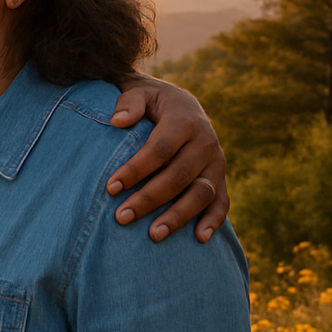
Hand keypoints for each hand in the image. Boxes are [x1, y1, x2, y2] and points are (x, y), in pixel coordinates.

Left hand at [105, 76, 227, 243]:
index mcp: (184, 120)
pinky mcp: (220, 177)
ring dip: (179, 216)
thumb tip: (118, 121)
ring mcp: (216, 162)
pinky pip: (221, 201)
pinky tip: (199, 239)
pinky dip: (213, 220)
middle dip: (149, 199)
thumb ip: (129, 103)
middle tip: (121, 217)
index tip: (110, 188)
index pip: (159, 149)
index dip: (136, 169)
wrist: (180, 103)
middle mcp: (205, 142)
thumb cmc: (150, 101)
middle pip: (178, 176)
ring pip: (201, 192)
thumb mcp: (139, 92)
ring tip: (154, 235)